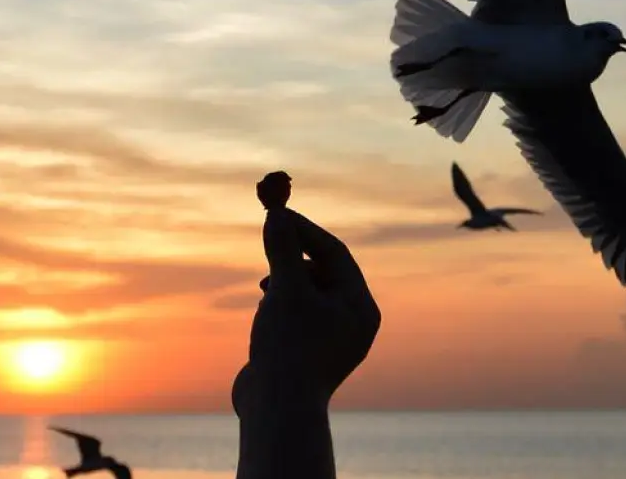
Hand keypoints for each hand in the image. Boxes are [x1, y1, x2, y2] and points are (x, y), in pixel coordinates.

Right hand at [248, 205, 380, 400]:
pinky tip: (264, 324)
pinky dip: (277, 310)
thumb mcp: (285, 289)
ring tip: (267, 299)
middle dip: (290, 260)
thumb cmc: (288, 348)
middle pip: (321, 272)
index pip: (334, 253)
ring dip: (281, 287)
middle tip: (267, 247)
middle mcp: (352, 324)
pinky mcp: (307, 356)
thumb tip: (277, 214)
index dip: (304, 230)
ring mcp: (330, 342)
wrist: (276, 412)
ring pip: (304, 295)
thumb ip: (283, 249)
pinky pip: (293, 318)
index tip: (276, 214)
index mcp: (361, 307)